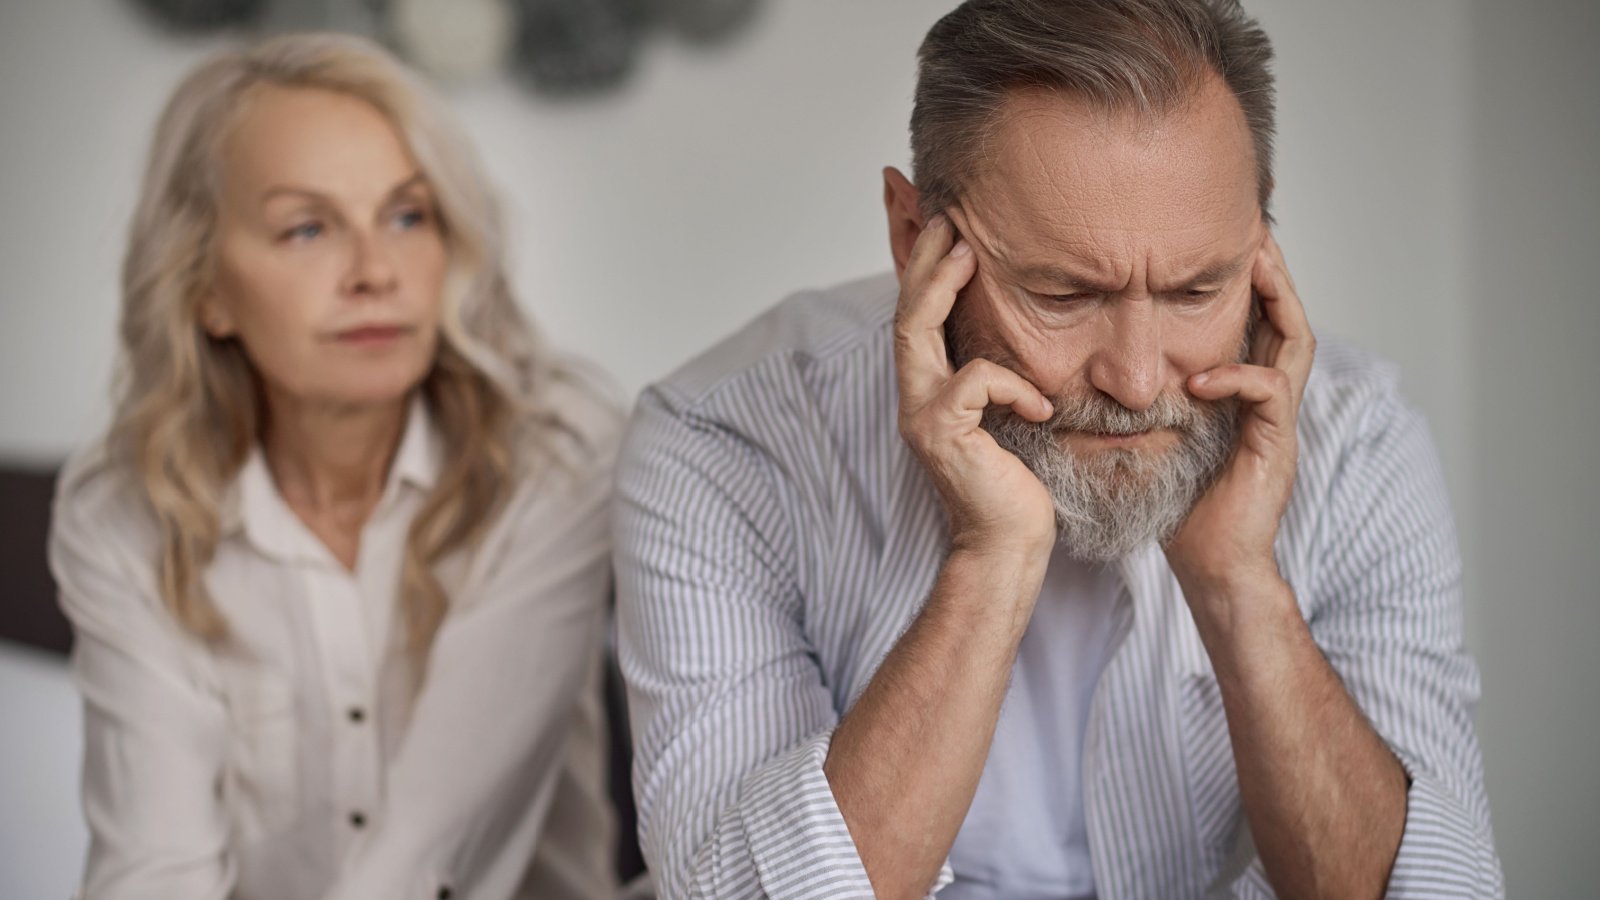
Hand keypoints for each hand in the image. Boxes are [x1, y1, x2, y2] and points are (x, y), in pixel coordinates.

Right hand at [894, 215, 1057, 562]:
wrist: (1010, 545)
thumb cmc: (1019, 484)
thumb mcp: (1014, 416)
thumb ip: (1004, 376)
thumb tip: (1030, 331)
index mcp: (932, 391)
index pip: (918, 318)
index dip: (922, 270)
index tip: (942, 225)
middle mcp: (916, 398)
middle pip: (906, 313)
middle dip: (923, 261)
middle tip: (948, 220)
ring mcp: (922, 415)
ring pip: (917, 333)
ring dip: (940, 288)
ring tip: (968, 256)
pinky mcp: (942, 433)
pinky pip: (974, 381)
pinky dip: (1012, 384)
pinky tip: (1042, 405)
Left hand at [1165, 233, 1315, 598]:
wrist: (1212, 566)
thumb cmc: (1183, 508)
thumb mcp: (1160, 440)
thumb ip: (1153, 403)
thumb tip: (1104, 372)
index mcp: (1245, 396)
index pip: (1259, 326)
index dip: (1251, 286)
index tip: (1228, 246)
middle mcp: (1269, 403)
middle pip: (1289, 320)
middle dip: (1274, 275)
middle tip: (1254, 234)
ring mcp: (1278, 424)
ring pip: (1296, 345)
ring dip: (1276, 302)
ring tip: (1254, 268)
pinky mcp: (1275, 447)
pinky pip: (1271, 393)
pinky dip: (1238, 377)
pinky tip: (1202, 379)